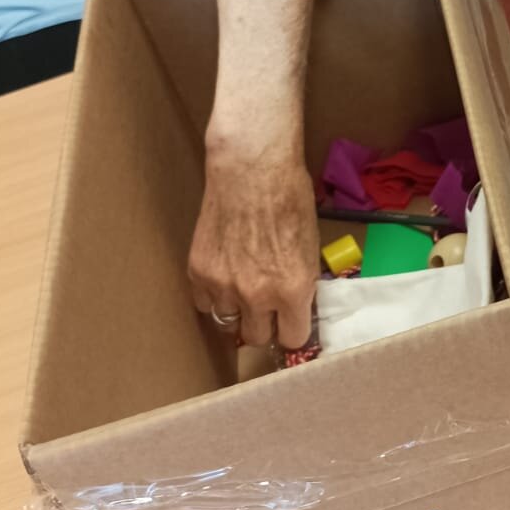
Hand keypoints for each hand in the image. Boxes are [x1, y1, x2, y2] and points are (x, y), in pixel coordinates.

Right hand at [188, 139, 320, 348]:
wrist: (252, 170)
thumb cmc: (290, 198)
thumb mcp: (310, 247)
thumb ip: (301, 283)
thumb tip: (297, 306)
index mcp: (292, 290)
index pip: (293, 338)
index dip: (293, 329)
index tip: (291, 322)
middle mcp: (257, 296)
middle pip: (256, 337)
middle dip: (264, 324)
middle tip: (266, 308)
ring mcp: (223, 286)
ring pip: (227, 323)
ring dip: (236, 311)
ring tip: (242, 289)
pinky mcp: (198, 272)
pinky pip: (204, 303)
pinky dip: (213, 296)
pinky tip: (222, 279)